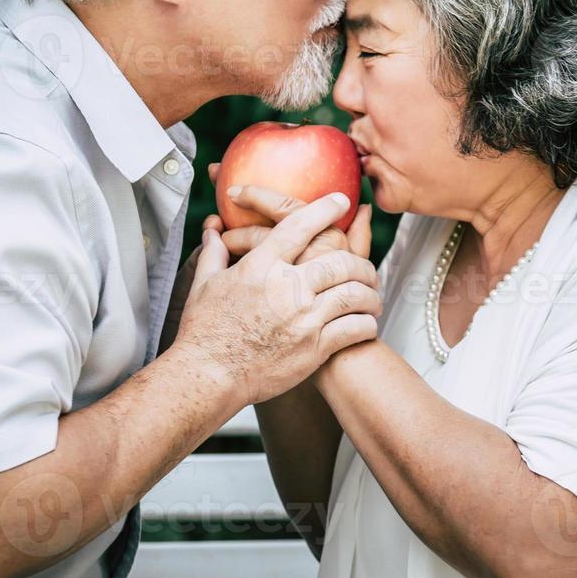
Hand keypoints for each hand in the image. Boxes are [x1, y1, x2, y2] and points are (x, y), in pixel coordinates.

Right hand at [173, 191, 380, 406]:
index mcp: (261, 268)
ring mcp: (303, 319)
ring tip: (373, 297)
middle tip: (366, 268)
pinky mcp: (313, 348)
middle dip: (360, 263)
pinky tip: (366, 323)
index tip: (340, 201)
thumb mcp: (204, 284)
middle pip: (339, 262)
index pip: (299, 227)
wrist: (209, 376)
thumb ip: (215, 253)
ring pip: (353, 295)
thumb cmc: (204, 331)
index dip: (323, 210)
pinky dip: (366, 324)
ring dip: (369, 294)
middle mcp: (286, 289)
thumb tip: (213, 229)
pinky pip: (354, 329)